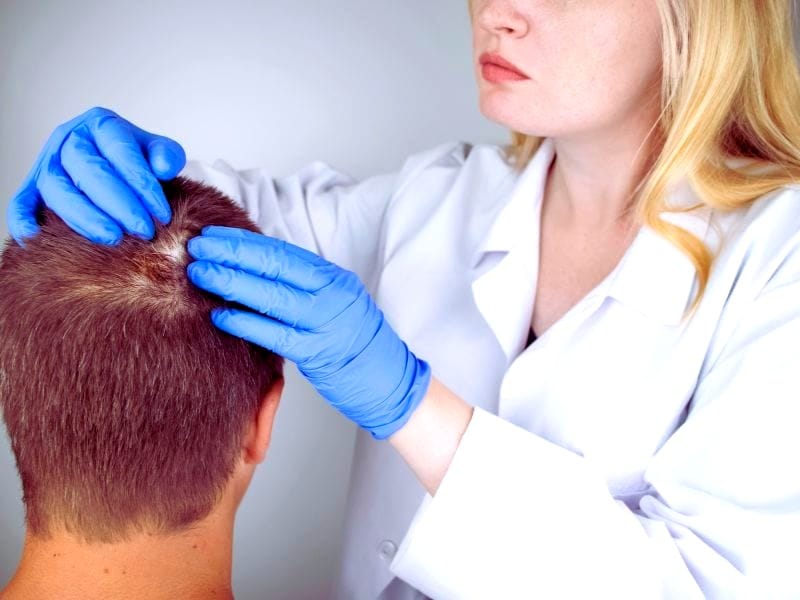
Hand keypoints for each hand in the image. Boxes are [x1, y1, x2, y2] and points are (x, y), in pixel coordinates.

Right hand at [7, 106, 185, 244]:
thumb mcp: (159, 152)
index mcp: (101, 125)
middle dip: (119, 205)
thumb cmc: (141, 161)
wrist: (120, 167)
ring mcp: (48, 164)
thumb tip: (163, 168)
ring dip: (85, 217)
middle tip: (143, 231)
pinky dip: (24, 221)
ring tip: (113, 239)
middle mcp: (69, 140)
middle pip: (88, 170)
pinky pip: (21, 203)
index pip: (120, 152)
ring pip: (57, 189)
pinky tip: (37, 239)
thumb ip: (167, 155)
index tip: (163, 215)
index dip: (143, 185)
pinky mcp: (32, 188)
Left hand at [186, 226, 431, 439]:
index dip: (245, 242)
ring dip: (232, 282)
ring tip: (201, 274)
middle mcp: (333, 294)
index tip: (214, 235)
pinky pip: (276, 334)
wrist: (392, 381)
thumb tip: (255, 274)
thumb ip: (304, 289)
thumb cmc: (358, 345)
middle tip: (197, 247)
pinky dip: (246, 323)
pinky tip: (221, 316)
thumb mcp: (337, 304)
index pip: (283, 252)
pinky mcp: (320, 353)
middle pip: (275, 266)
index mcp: (335, 278)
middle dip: (232, 254)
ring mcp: (327, 322)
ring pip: (272, 296)